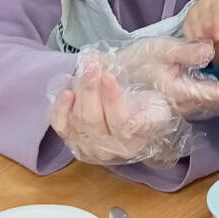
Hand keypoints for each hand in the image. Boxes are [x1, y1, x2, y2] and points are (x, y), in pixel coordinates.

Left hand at [50, 61, 179, 164]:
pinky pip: (62, 127)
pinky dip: (61, 110)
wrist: (136, 117)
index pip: (119, 122)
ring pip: (78, 121)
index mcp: (131, 145)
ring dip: (80, 92)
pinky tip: (67, 93)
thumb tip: (133, 124)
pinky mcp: (72, 139)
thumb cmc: (148, 111)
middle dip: (91, 90)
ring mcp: (87, 147)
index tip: (108, 75)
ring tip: (86, 68)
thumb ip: (149, 118)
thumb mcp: (158, 111)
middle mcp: (107, 151)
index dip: (111, 99)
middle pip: (93, 121)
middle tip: (93, 66)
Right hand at [93, 38, 218, 119]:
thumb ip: (186, 52)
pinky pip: (199, 106)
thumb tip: (209, 50)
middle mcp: (179, 105)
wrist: (114, 73)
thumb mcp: (161, 49)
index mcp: (177, 91)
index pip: (210, 94)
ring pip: (207, 107)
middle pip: (213, 105)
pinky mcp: (175, 108)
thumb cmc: (137, 59)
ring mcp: (177, 109)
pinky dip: (213, 100)